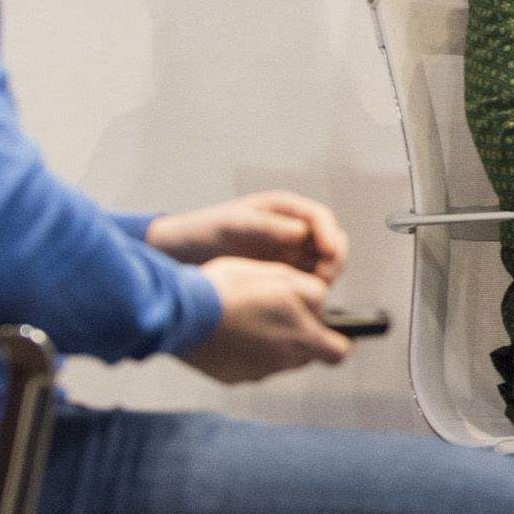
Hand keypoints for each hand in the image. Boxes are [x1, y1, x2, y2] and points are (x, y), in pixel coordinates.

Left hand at [150, 192, 346, 280]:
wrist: (180, 255)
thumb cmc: (204, 231)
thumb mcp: (234, 225)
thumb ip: (268, 227)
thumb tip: (302, 233)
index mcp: (285, 211)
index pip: (321, 219)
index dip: (329, 236)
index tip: (327, 255)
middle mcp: (293, 231)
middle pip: (331, 243)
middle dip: (333, 260)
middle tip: (323, 278)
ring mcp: (290, 254)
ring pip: (323, 266)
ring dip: (324, 278)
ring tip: (310, 293)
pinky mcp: (282, 276)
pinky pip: (306, 284)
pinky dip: (309, 292)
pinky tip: (299, 303)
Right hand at [185, 257, 351, 381]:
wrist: (184, 311)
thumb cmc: (236, 290)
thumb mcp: (285, 278)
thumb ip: (314, 294)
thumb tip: (320, 307)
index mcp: (302, 340)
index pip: (339, 353)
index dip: (340, 340)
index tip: (333, 329)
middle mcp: (282, 364)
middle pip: (304, 355)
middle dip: (299, 336)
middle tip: (279, 312)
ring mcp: (254, 374)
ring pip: (275, 359)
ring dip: (269, 342)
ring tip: (249, 316)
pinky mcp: (230, 377)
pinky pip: (246, 365)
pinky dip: (243, 350)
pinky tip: (228, 330)